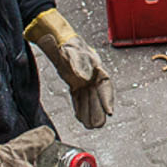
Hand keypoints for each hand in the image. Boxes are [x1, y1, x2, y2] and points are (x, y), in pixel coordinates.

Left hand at [26, 8, 112, 127]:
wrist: (57, 40)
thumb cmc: (67, 44)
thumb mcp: (72, 51)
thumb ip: (79, 64)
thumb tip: (85, 77)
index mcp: (96, 67)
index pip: (105, 86)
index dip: (108, 99)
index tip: (109, 112)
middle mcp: (92, 75)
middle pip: (98, 96)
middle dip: (99, 110)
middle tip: (99, 125)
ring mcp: (83, 80)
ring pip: (89, 98)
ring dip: (89, 112)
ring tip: (90, 126)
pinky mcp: (74, 83)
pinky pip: (79, 98)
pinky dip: (80, 107)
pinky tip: (80, 117)